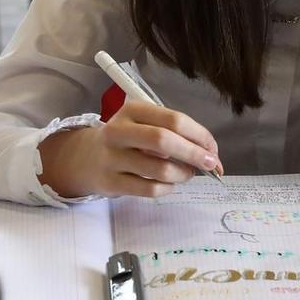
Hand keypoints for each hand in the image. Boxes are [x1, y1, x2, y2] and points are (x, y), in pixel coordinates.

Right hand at [38, 100, 220, 199]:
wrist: (85, 158)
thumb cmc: (127, 140)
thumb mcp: (145, 126)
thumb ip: (175, 134)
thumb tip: (210, 155)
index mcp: (133, 110)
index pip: (174, 120)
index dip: (200, 136)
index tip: (213, 150)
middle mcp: (119, 131)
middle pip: (165, 141)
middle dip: (194, 154)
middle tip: (209, 165)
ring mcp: (112, 158)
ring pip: (160, 169)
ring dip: (182, 174)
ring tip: (185, 174)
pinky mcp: (110, 182)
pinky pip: (150, 189)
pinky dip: (167, 188)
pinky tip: (168, 184)